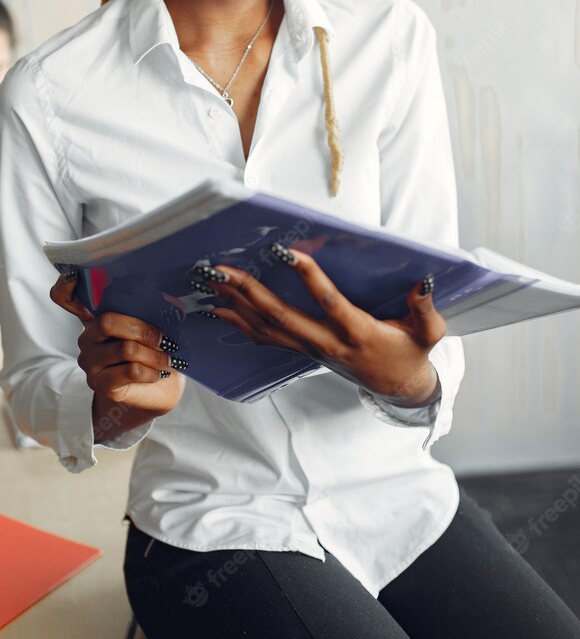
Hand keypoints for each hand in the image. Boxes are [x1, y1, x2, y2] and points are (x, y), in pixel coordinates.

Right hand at [49, 273, 185, 430]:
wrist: (157, 390)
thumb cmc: (154, 352)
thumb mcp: (157, 325)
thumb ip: (156, 307)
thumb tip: (168, 300)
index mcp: (97, 316)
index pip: (66, 297)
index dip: (65, 286)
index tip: (73, 274)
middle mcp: (87, 336)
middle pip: (108, 321)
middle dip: (144, 329)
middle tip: (166, 339)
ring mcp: (90, 361)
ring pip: (125, 348)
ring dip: (154, 354)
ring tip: (168, 358)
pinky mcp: (100, 383)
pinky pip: (131, 370)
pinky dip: (151, 370)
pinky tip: (158, 372)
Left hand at [205, 251, 443, 404]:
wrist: (397, 385)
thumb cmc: (410, 352)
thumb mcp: (428, 333)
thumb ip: (425, 308)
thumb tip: (422, 282)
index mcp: (357, 333)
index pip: (329, 303)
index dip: (309, 278)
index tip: (287, 253)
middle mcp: (326, 343)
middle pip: (281, 318)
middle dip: (248, 292)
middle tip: (222, 269)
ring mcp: (310, 349)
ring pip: (265, 328)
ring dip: (234, 304)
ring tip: (210, 280)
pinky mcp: (301, 350)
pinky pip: (264, 338)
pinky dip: (237, 322)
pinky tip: (216, 307)